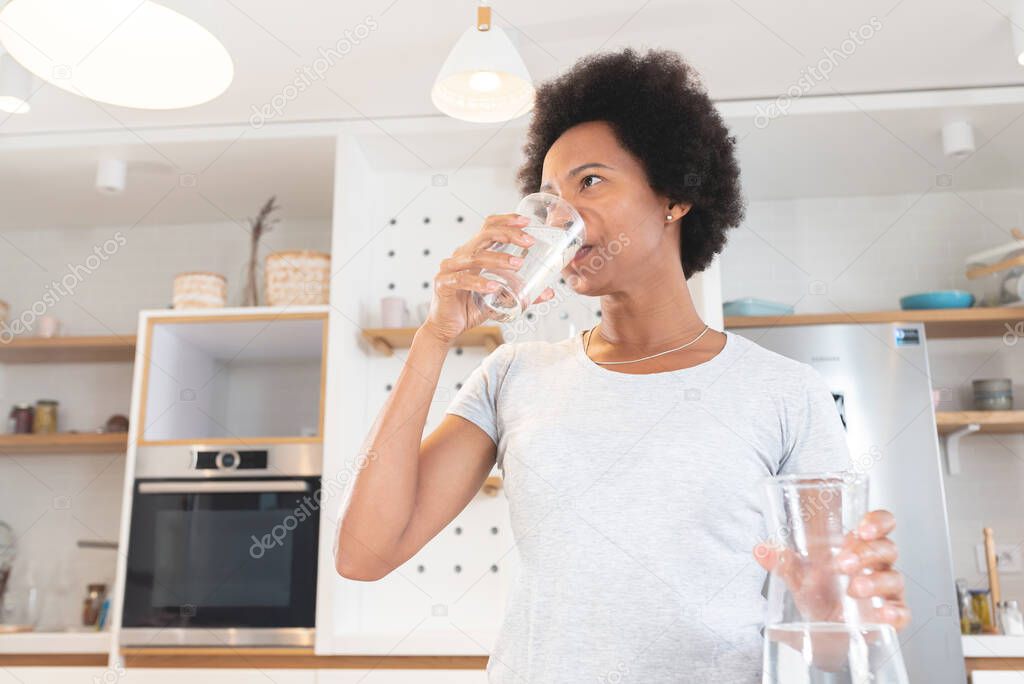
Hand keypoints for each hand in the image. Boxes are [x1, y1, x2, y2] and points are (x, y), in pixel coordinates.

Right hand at [422, 213, 554, 343]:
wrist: (447, 328)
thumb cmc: (470, 308)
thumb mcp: (500, 298)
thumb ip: (522, 293)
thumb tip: (549, 293)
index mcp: (473, 253)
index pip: (489, 227)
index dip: (507, 221)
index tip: (526, 222)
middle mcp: (461, 256)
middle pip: (484, 235)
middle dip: (509, 234)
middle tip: (529, 242)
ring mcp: (450, 268)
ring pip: (475, 256)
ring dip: (499, 258)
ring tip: (517, 264)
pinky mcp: (443, 284)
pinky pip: (462, 279)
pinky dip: (480, 282)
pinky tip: (494, 286)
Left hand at [753, 509, 909, 630]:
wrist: (820, 636)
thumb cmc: (818, 597)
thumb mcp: (798, 578)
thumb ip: (782, 563)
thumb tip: (760, 549)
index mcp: (858, 547)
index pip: (881, 525)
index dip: (878, 521)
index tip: (863, 529)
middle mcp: (876, 566)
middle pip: (887, 549)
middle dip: (866, 553)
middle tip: (842, 563)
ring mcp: (886, 591)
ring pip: (894, 578)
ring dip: (875, 581)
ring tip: (853, 588)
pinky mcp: (889, 618)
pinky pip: (902, 613)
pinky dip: (895, 612)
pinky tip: (883, 613)